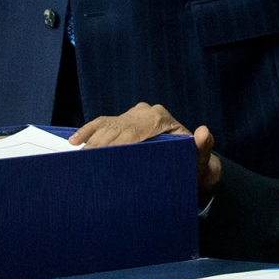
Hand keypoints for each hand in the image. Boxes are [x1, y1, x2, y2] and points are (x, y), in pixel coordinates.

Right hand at [70, 101, 221, 192]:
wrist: (188, 164)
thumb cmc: (194, 166)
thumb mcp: (202, 161)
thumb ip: (203, 148)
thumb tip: (202, 132)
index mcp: (160, 118)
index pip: (134, 131)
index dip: (118, 146)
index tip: (105, 160)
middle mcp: (146, 112)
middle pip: (117, 129)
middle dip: (100, 147)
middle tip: (85, 166)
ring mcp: (133, 115)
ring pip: (107, 126)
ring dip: (91, 143)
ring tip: (78, 161)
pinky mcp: (124, 121)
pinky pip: (102, 123)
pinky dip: (88, 131)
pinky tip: (75, 142)